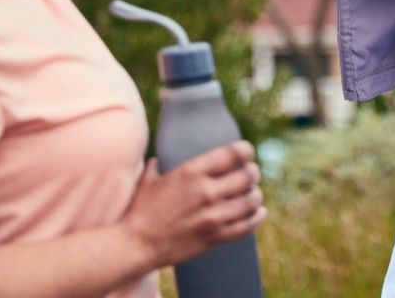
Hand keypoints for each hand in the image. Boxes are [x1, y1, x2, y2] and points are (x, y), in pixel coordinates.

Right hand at [119, 141, 265, 268]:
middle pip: (248, 176)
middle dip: (253, 172)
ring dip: (255, 194)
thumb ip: (159, 164)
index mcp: (192, 172)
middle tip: (251, 173)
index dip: (246, 150)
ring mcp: (213, 216)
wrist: (136, 244)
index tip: (247, 152)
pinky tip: (259, 212)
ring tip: (252, 193)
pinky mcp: (215, 236)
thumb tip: (159, 158)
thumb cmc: (140, 209)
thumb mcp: (150, 179)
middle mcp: (206, 191)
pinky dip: (257, 217)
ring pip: (251, 200)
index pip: (233, 153)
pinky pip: (247, 225)